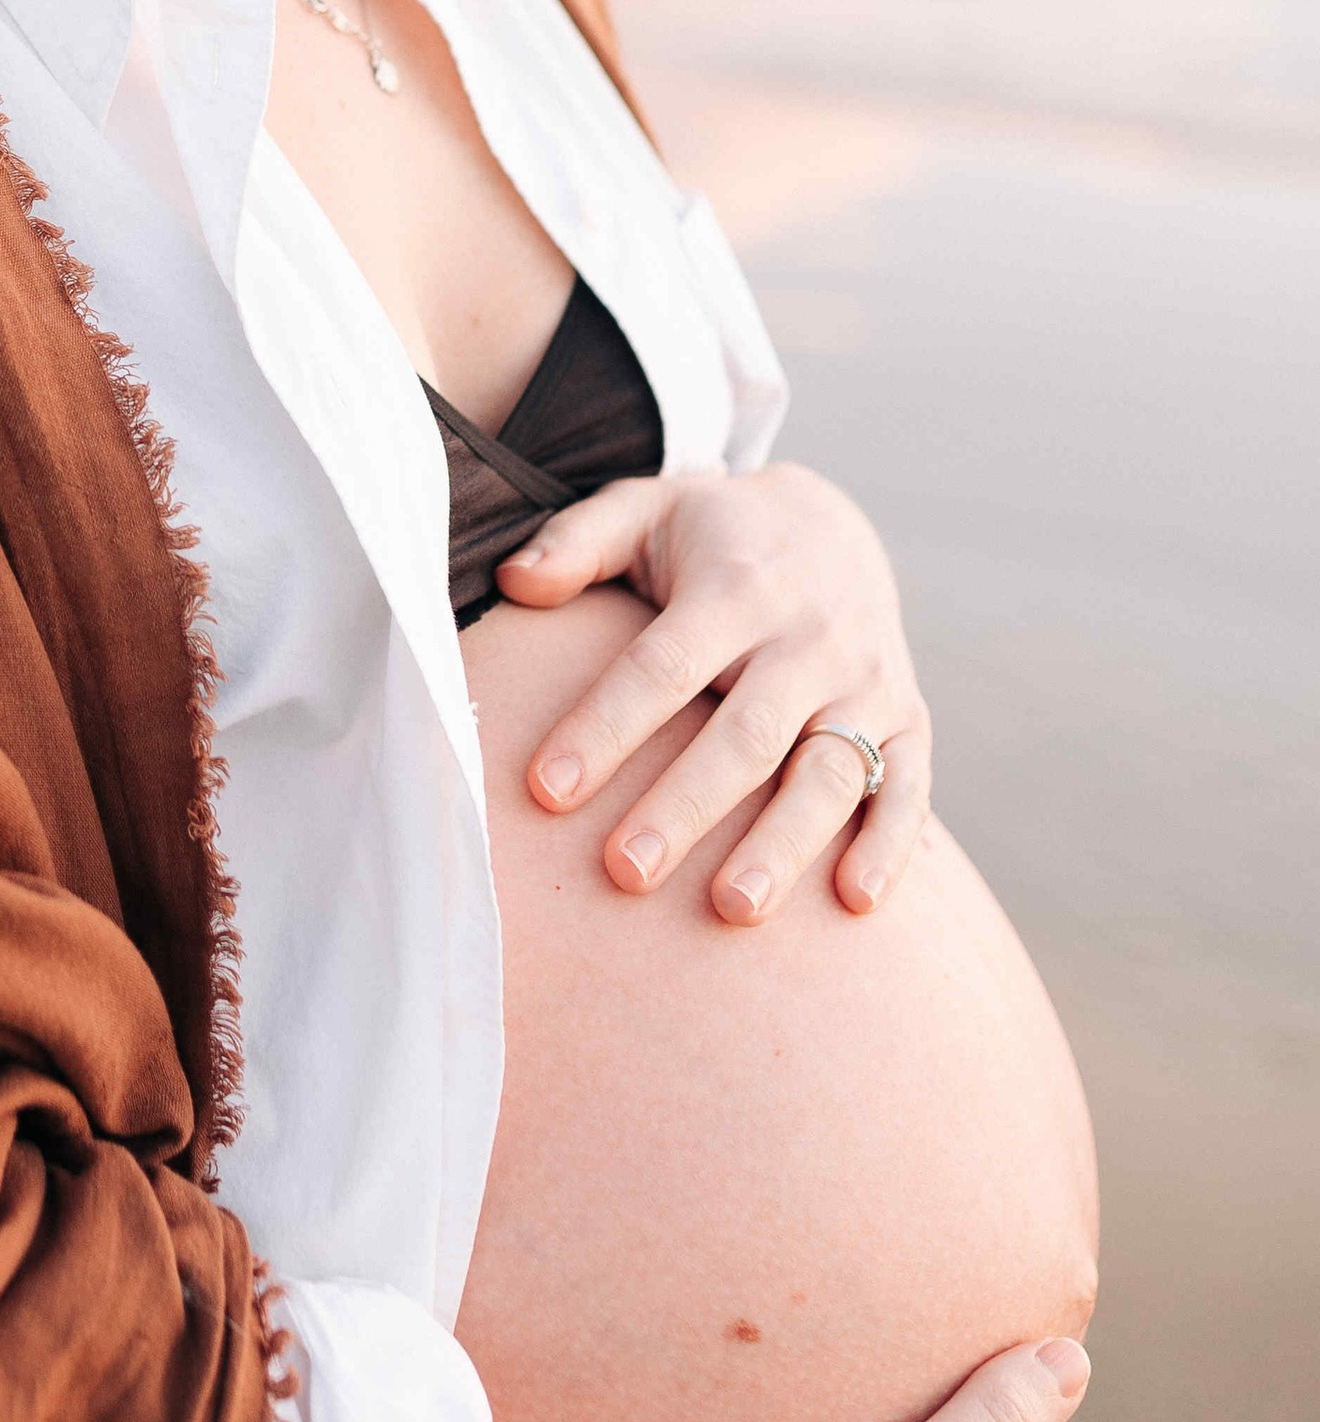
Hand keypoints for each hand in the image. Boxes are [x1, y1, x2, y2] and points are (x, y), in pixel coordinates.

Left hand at [495, 463, 931, 920]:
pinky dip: (890, 845)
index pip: (664, 665)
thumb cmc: (710, 537)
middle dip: (686, 806)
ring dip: (784, 844)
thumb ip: (576, 542)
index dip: (605, 727)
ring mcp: (867, 683)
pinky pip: (908, 788)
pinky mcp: (909, 721)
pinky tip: (853, 902)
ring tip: (733, 909)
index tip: (546, 790)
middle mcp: (809, 638)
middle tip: (625, 872)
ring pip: (828, 772)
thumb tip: (513, 582)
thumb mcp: (644, 511)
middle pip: (746, 733)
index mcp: (735, 587)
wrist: (833, 524)